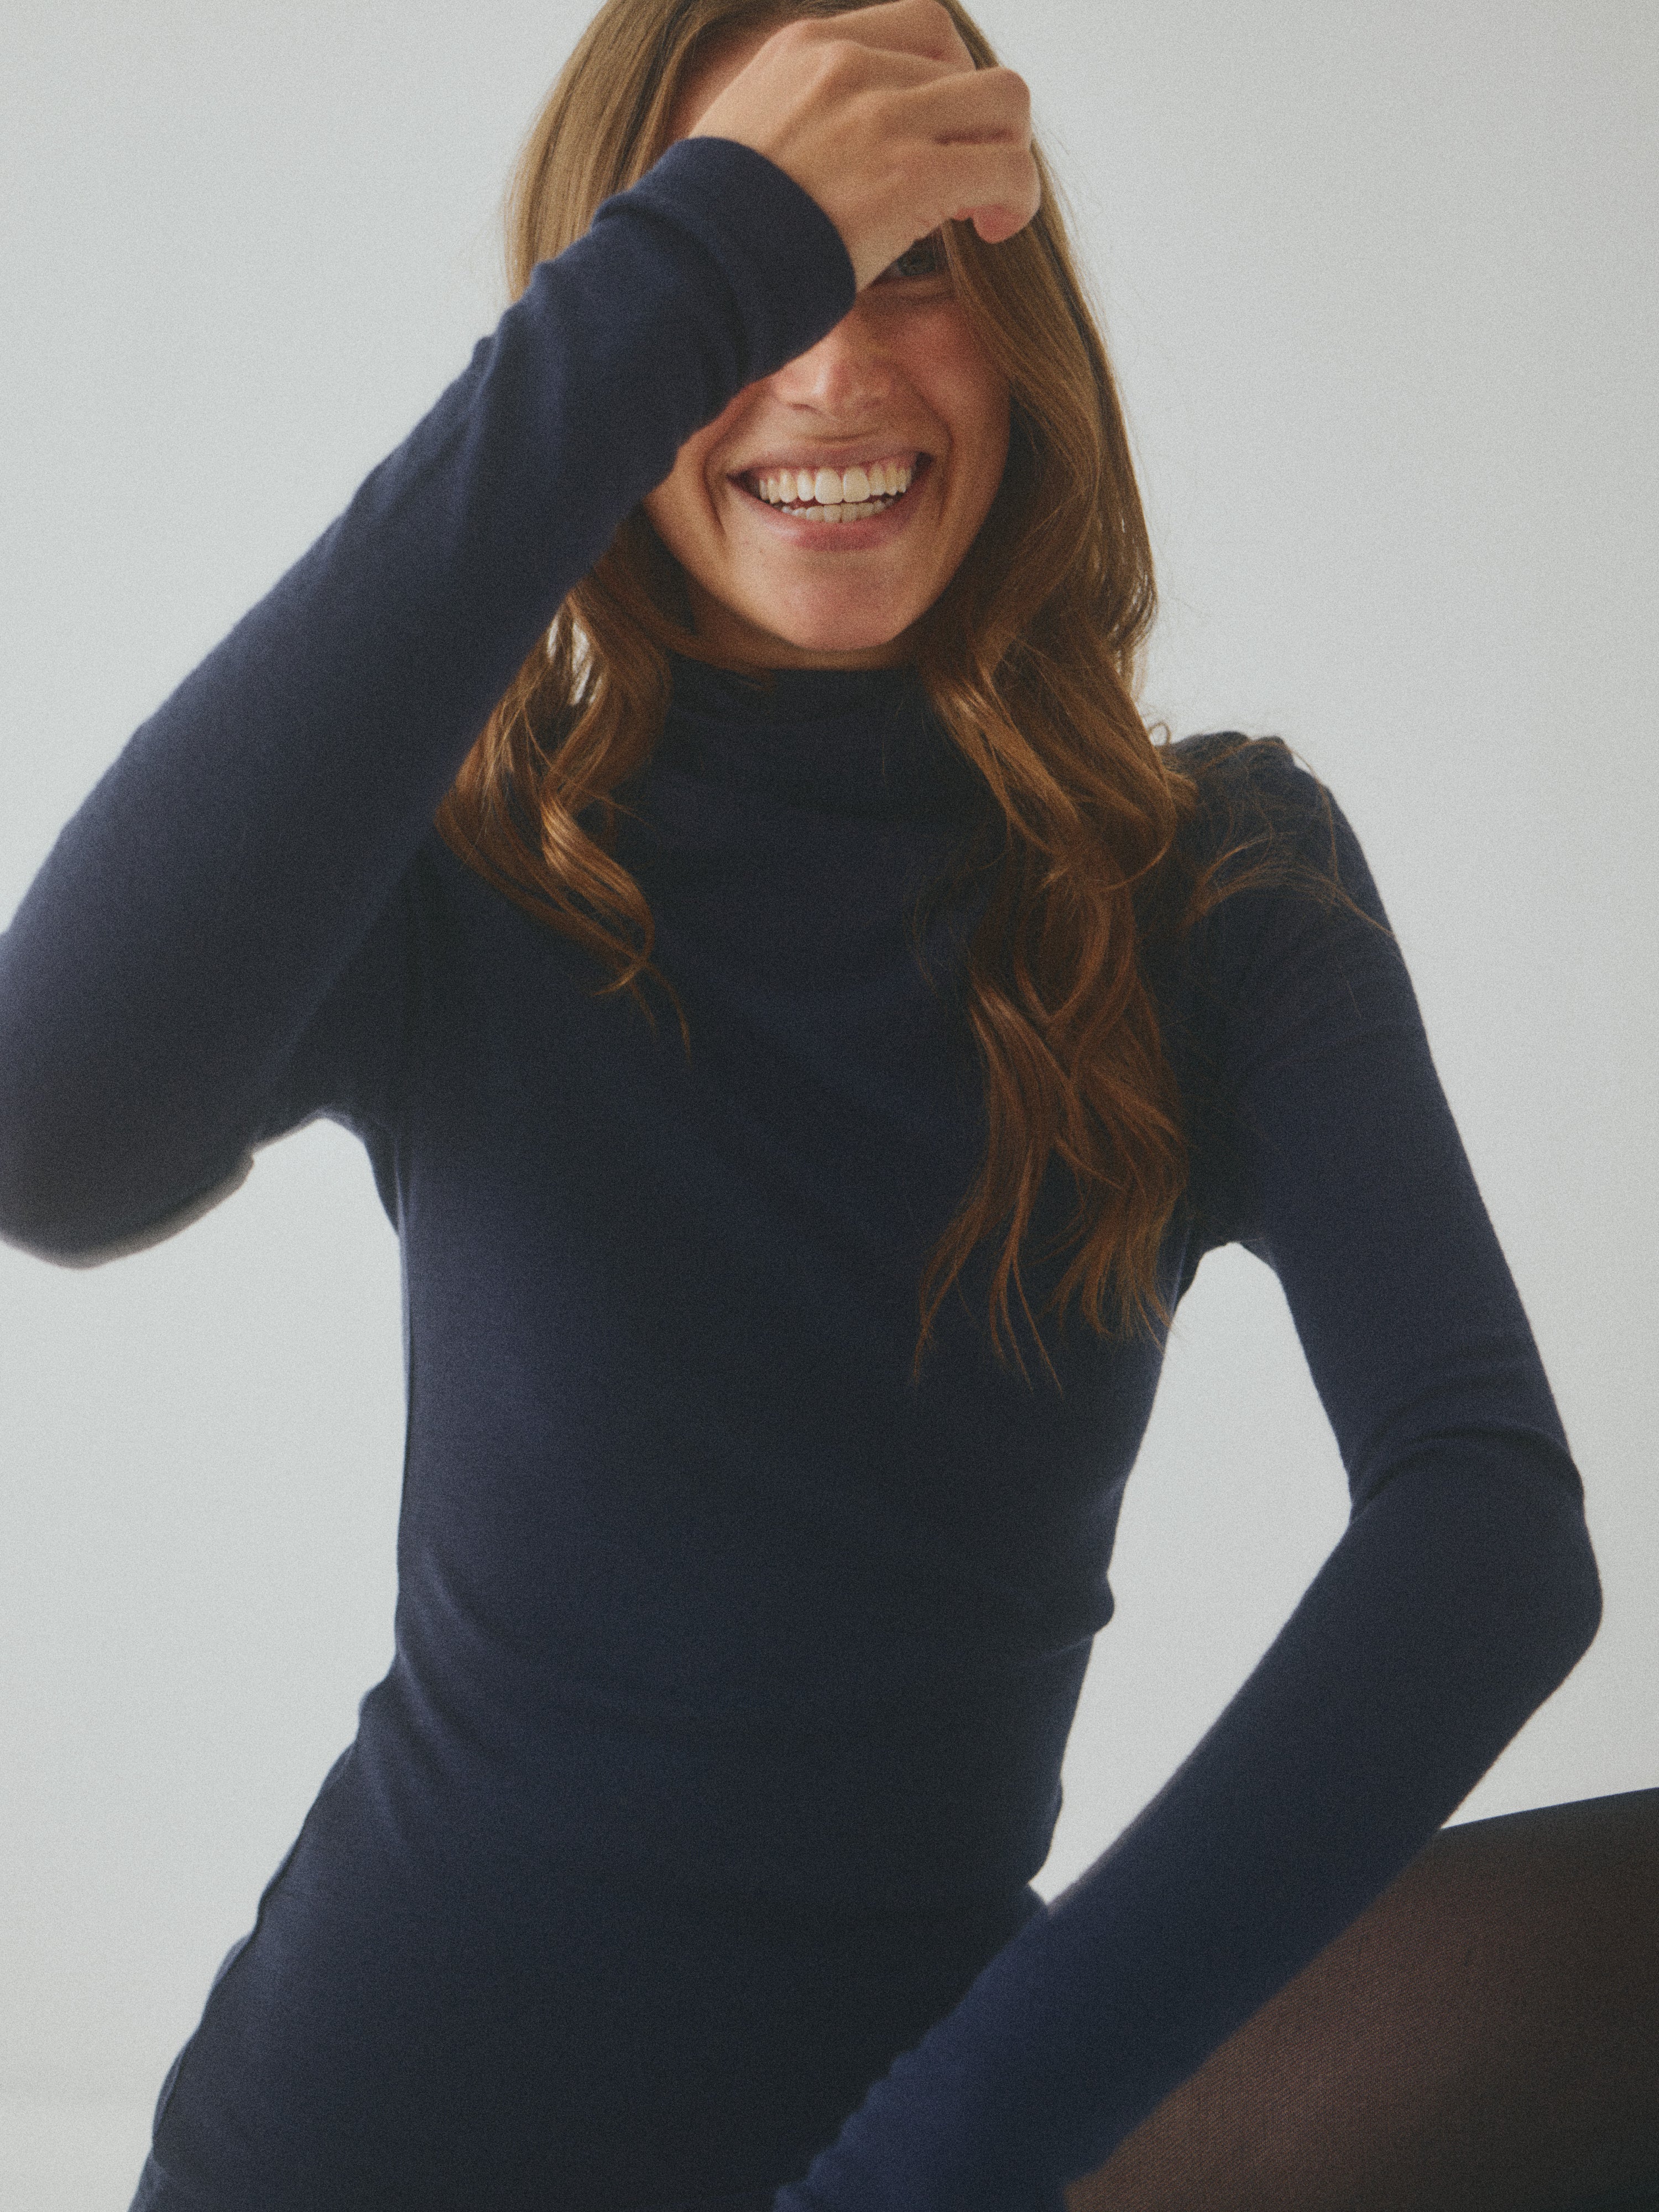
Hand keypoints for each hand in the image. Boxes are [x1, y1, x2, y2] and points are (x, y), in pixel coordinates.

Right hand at [684, 0, 1039, 290]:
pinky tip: (994, 229)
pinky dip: (1018, 196)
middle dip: (974, 119)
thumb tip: (820, 165)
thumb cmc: (707, 236)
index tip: (927, 138)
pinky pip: (1008, 167)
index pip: (914, 28)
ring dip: (1007, 151)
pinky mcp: (914, 175)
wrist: (687, 272)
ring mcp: (885, 115)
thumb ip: (793, 126)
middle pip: (962, 61)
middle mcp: (850, 65)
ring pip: (1004, 101)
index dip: (939, 81)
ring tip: (984, 207)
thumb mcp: (742, 143)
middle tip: (960, 179)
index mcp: (806, 47)